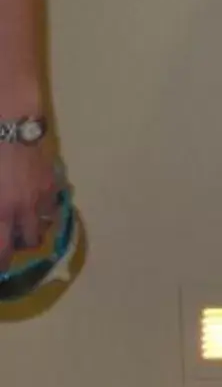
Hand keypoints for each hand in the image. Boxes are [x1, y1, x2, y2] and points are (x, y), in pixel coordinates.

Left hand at [0, 138, 59, 274]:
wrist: (9, 122)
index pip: (2, 250)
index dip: (2, 261)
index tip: (2, 264)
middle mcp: (22, 209)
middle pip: (28, 242)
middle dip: (18, 247)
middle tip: (8, 244)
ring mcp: (40, 194)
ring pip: (44, 223)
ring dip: (33, 228)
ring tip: (21, 224)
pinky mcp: (51, 179)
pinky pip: (51, 203)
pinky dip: (43, 208)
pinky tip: (34, 202)